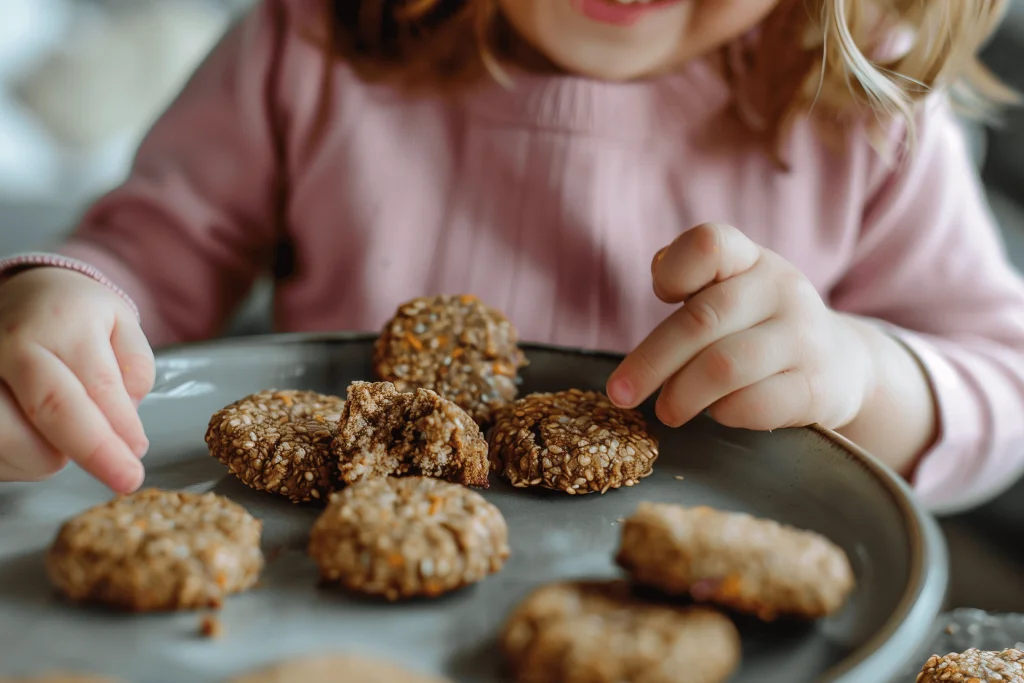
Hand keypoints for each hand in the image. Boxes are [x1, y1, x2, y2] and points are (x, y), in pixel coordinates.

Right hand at [0, 268, 152, 490]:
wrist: (20, 295)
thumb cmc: (75, 316)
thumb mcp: (121, 324)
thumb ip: (135, 368)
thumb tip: (127, 422)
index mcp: (61, 322)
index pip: (97, 385)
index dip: (119, 427)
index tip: (137, 455)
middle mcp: (14, 344)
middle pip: (50, 409)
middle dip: (93, 451)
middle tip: (127, 480)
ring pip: (13, 438)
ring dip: (50, 456)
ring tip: (70, 436)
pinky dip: (22, 459)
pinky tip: (39, 438)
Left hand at [607, 223, 875, 431]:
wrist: (842, 364)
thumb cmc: (759, 326)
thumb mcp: (731, 289)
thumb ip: (692, 279)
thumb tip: (658, 271)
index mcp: (750, 259)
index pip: (709, 244)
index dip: (672, 270)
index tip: (662, 295)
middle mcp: (782, 289)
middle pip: (701, 320)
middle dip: (650, 362)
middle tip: (620, 394)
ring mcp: (803, 338)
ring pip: (723, 367)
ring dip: (681, 395)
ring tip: (666, 411)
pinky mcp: (815, 387)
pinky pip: (752, 404)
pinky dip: (722, 414)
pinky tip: (717, 413)